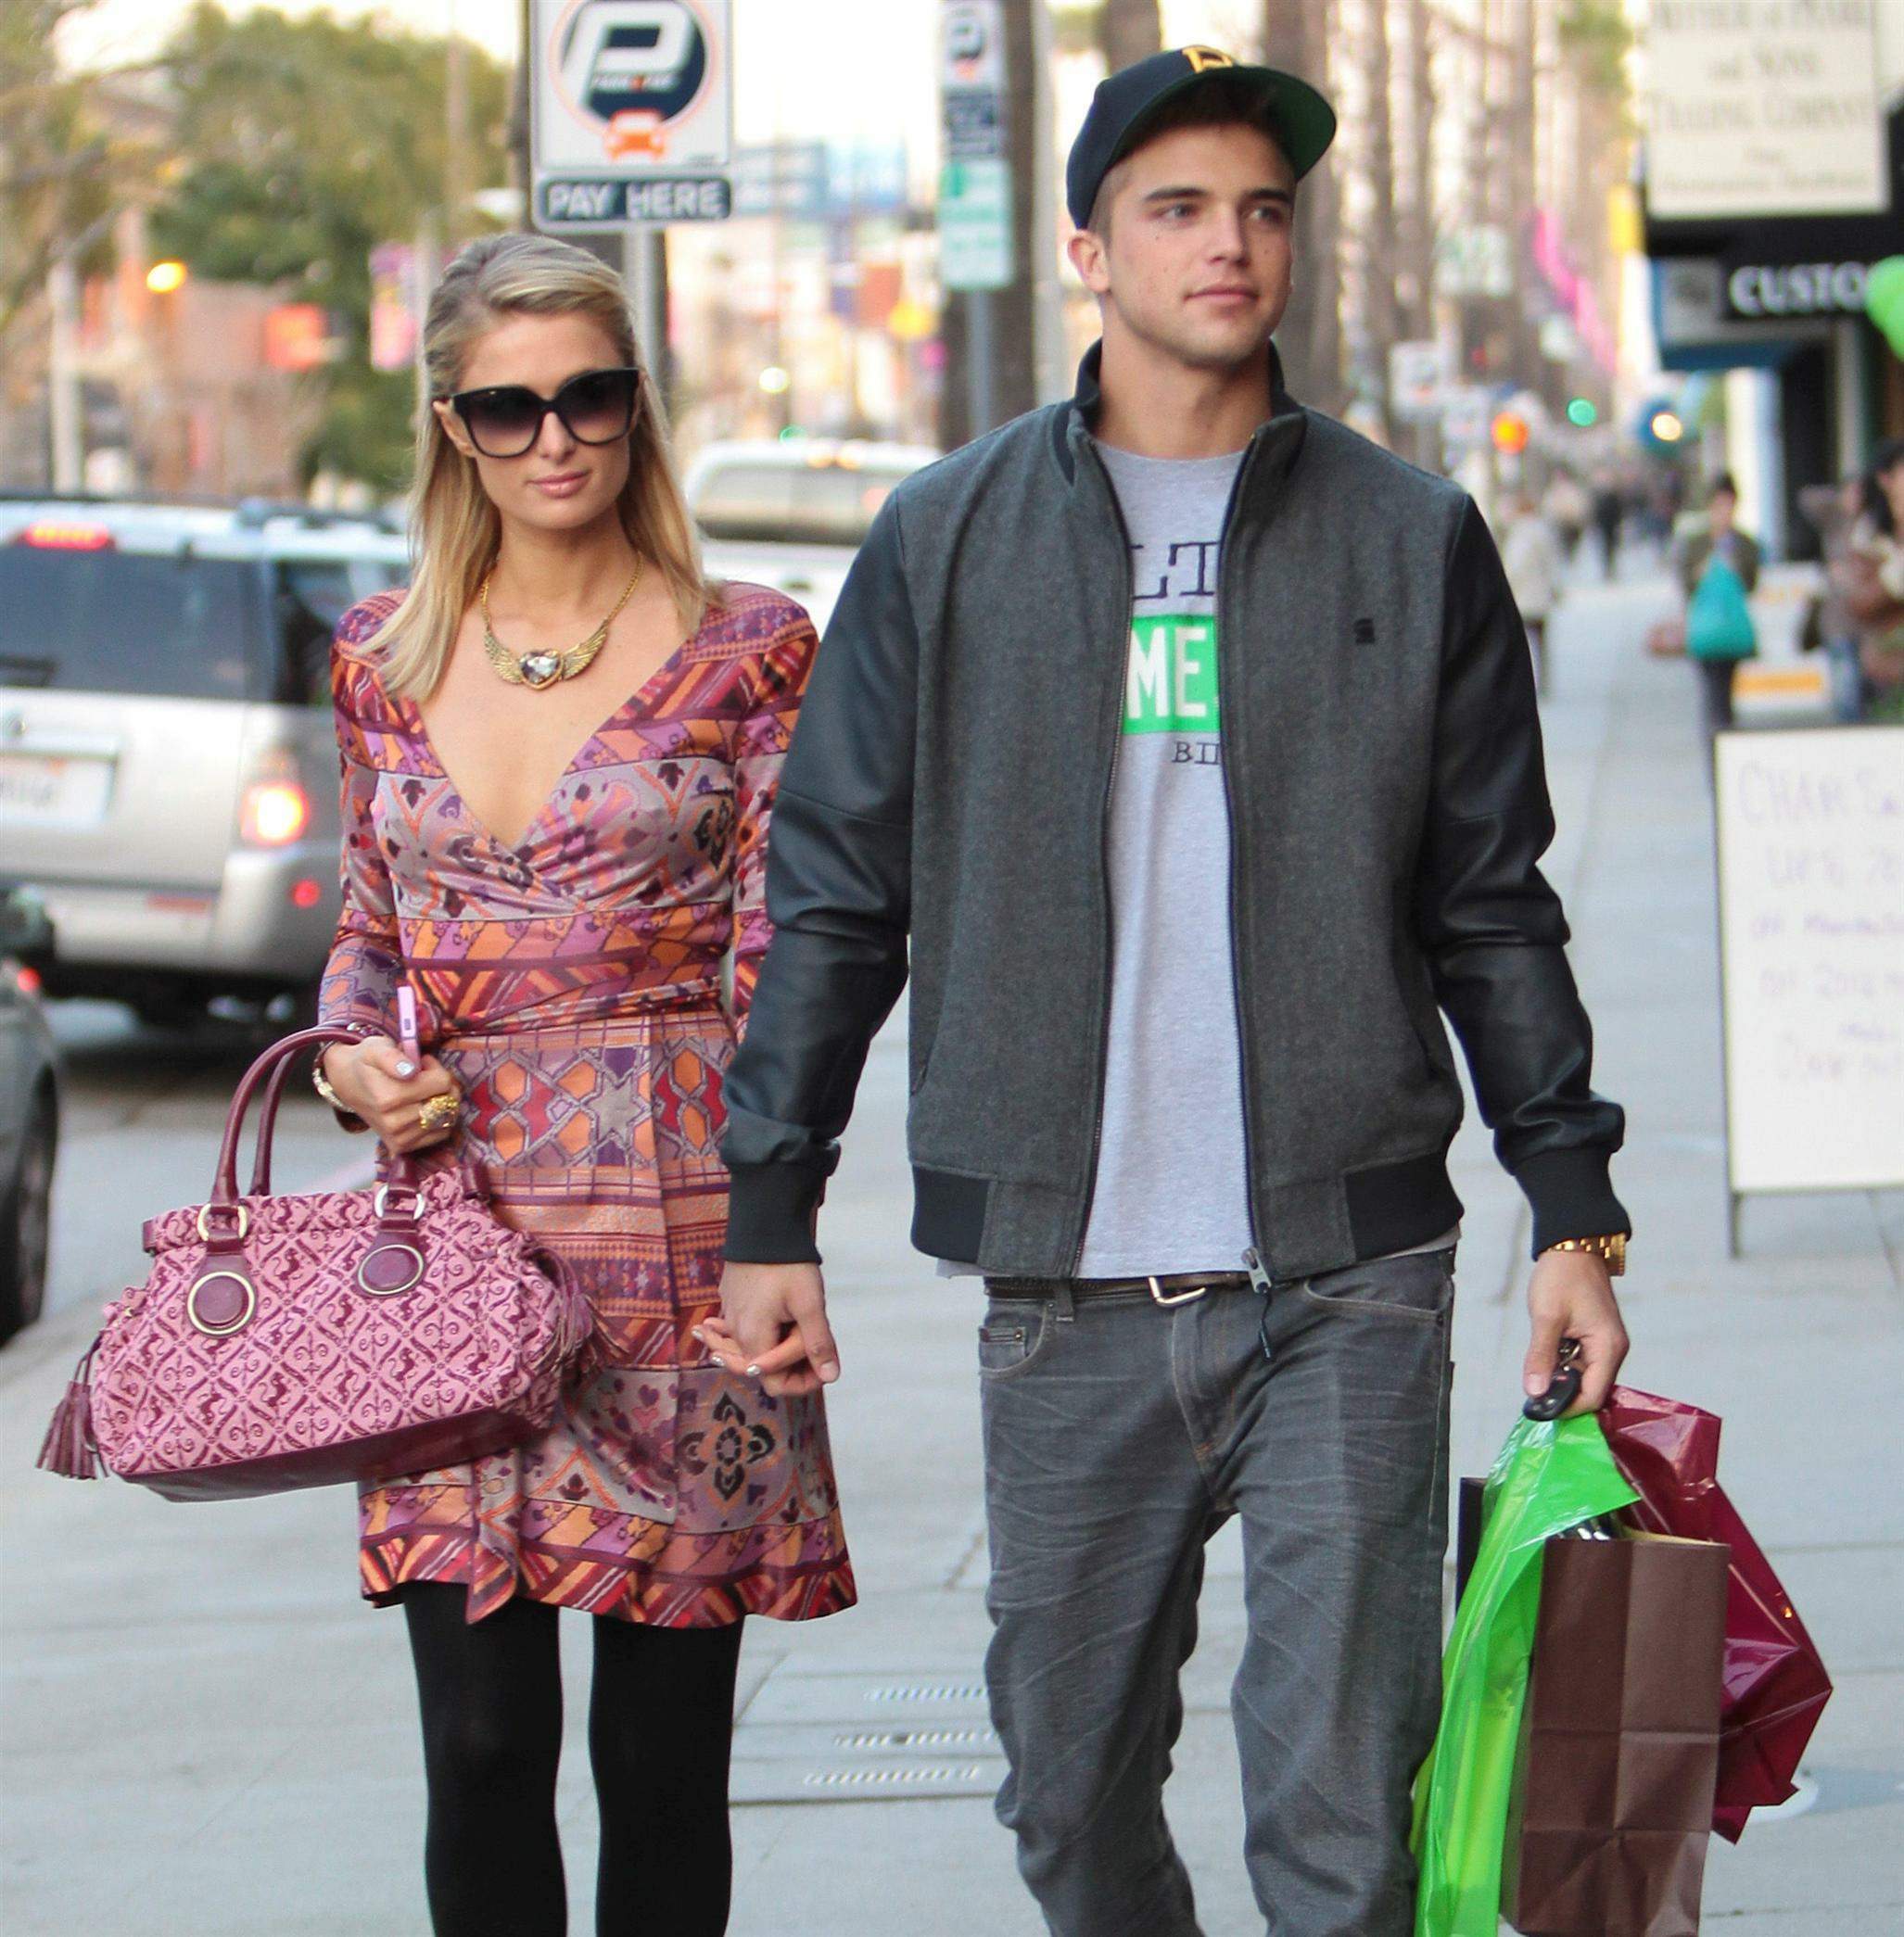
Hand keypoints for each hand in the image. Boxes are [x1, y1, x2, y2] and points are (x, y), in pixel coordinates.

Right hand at [318, 1036, 459, 1154]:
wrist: (349, 1084)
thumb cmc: (367, 1063)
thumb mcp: (376, 1049)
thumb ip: (392, 1057)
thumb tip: (409, 1071)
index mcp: (388, 1098)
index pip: (442, 1082)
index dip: (436, 1068)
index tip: (422, 1064)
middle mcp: (393, 1123)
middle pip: (446, 1100)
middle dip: (443, 1085)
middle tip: (425, 1077)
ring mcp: (398, 1138)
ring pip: (446, 1117)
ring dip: (442, 1101)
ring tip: (423, 1092)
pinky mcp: (403, 1147)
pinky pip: (441, 1133)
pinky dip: (439, 1119)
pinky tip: (424, 1107)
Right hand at [698, 1263, 838, 1398]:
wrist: (763, 1226)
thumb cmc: (787, 1266)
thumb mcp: (809, 1304)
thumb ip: (818, 1343)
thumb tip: (830, 1376)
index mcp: (754, 1339)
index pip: (775, 1383)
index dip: (802, 1382)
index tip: (824, 1365)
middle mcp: (736, 1333)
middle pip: (764, 1367)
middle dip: (792, 1363)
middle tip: (817, 1347)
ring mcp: (730, 1315)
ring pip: (754, 1347)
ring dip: (779, 1346)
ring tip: (801, 1334)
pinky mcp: (730, 1300)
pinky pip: (743, 1328)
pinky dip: (762, 1331)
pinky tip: (779, 1320)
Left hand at [1524, 1249, 1629, 1416]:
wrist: (1572, 1246)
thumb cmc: (1561, 1277)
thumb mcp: (1546, 1318)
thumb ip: (1540, 1357)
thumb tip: (1534, 1392)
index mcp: (1608, 1348)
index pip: (1593, 1396)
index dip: (1567, 1407)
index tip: (1540, 1411)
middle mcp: (1613, 1350)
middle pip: (1590, 1389)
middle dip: (1563, 1394)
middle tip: (1533, 1394)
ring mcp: (1605, 1344)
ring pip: (1584, 1376)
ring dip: (1561, 1378)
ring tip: (1537, 1372)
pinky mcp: (1596, 1337)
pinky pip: (1581, 1362)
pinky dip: (1564, 1364)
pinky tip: (1546, 1357)